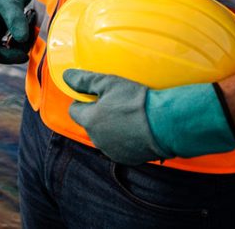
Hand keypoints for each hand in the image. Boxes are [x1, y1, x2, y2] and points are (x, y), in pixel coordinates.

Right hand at [0, 0, 34, 63]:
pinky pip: (11, 49)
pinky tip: (29, 39)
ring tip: (30, 38)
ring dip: (17, 50)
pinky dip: (20, 46)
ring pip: (4, 52)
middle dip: (9, 54)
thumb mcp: (10, 2)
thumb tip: (22, 39)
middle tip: (25, 55)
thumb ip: (15, 19)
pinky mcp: (4, 38)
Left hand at [65, 69, 234, 164]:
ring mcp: (113, 151)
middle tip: (116, 103)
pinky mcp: (129, 159)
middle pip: (90, 124)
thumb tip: (66, 76)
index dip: (83, 101)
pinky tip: (137, 129)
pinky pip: (120, 147)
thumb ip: (84, 80)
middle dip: (98, 114)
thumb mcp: (108, 83)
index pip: (74, 111)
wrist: (168, 124)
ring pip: (105, 136)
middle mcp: (97, 140)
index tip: (97, 95)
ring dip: (111, 127)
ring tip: (129, 116)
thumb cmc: (136, 101)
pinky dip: (124, 139)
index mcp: (89, 121)